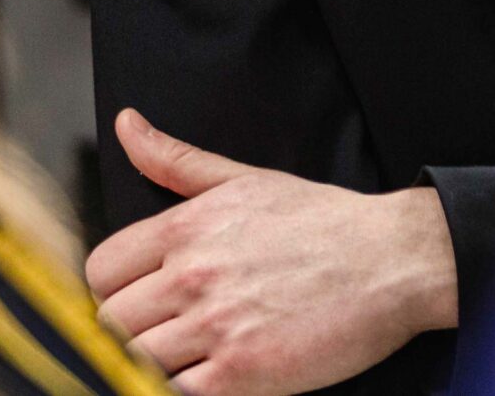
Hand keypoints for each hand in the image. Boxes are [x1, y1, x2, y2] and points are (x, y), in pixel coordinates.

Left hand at [87, 108, 459, 395]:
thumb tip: (128, 125)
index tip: (147, 297)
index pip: (100, 270)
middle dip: (137, 328)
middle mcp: (192, 273)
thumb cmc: (325, 222)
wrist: (394, 261)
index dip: (118, 288)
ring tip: (197, 353)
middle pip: (111, 321)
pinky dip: (183, 388)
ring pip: (135, 360)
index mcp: (187, 226)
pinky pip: (172, 392)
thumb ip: (176, 160)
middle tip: (177, 329)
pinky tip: (213, 373)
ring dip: (157, 363)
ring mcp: (215, 324)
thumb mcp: (247, 179)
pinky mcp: (240, 372)